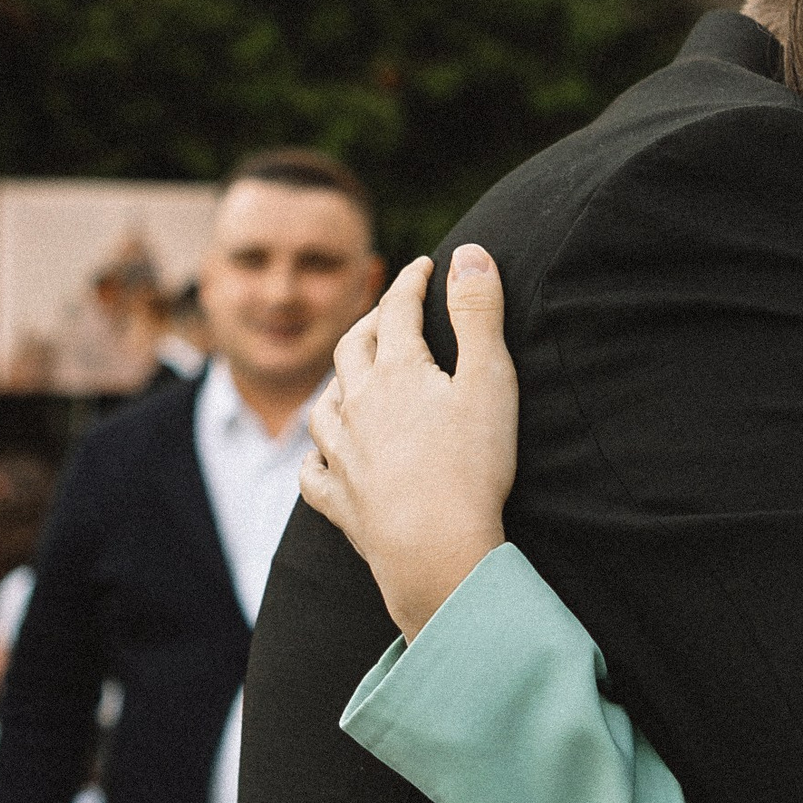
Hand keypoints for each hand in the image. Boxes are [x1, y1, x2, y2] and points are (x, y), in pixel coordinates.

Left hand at [301, 245, 517, 640]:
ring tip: (350, 380)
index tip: (423, 267)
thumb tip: (469, 252)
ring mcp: (342, 454)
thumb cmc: (471, 465)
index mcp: (397, 372)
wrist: (434, 550)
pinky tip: (322, 455)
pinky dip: (315, 457)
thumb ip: (479, 313)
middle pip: (353, 349)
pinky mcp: (338, 501)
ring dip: (337, 384)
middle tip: (387, 313)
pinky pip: (312, 472)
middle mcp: (359, 405)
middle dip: (370, 323)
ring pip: (324, 405)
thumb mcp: (490, 378)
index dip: (412, 283)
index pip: (399, 310)